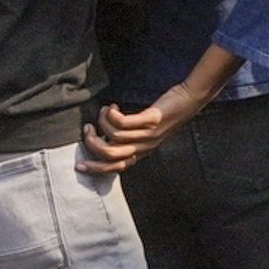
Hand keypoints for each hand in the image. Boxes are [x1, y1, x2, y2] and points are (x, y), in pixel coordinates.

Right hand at [81, 93, 197, 176]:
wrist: (190, 100)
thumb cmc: (165, 114)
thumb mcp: (146, 132)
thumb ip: (129, 138)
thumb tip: (103, 137)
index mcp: (142, 152)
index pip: (116, 167)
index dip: (96, 168)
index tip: (79, 164)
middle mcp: (145, 146)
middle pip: (110, 154)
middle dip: (92, 142)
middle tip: (88, 128)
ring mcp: (148, 134)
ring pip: (113, 136)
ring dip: (102, 122)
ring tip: (105, 111)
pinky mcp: (152, 120)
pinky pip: (123, 122)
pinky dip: (112, 115)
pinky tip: (112, 107)